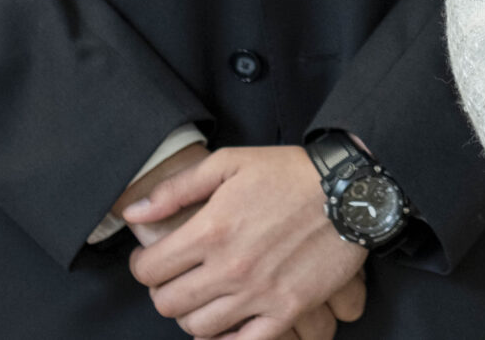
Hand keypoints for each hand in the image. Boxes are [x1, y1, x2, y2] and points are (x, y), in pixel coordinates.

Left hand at [126, 146, 367, 338]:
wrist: (352, 189)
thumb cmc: (289, 172)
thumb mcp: (230, 163)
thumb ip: (177, 189)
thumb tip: (132, 214)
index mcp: (211, 230)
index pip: (149, 270)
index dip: (142, 265)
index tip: (151, 259)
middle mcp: (230, 267)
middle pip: (169, 304)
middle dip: (164, 291)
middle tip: (177, 278)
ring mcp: (260, 293)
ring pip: (199, 328)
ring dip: (193, 315)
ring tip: (204, 297)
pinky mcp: (288, 309)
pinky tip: (227, 327)